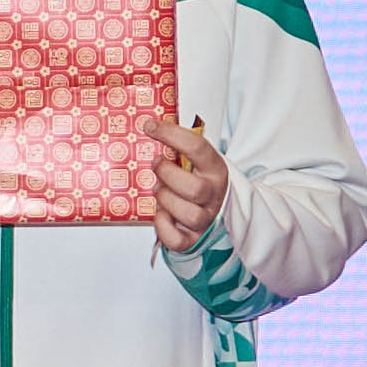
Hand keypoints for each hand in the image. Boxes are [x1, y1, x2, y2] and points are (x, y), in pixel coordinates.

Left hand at [149, 118, 228, 255]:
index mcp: (215, 169)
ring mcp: (206, 219)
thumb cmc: (198, 180)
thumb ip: (179, 149)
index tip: (150, 126)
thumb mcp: (195, 161)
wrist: (217, 209)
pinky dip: (162, 228)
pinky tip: (161, 214)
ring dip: (165, 200)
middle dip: (167, 175)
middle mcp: (214, 195)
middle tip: (156, 165)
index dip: (172, 135)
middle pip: (194, 188)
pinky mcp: (194, 239)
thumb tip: (149, 126)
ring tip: (159, 190)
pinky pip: (177, 240)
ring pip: (188, 214)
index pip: (198, 148)